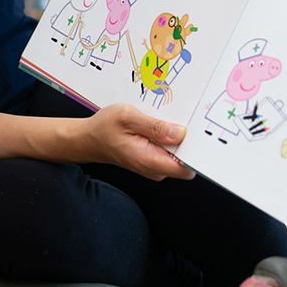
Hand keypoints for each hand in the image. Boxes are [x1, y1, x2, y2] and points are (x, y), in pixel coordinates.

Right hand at [76, 103, 193, 180]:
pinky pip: (170, 151)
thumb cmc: (104, 128)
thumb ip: (155, 127)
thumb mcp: (128, 118)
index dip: (196, 152)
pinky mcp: (153, 160)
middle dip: (187, 140)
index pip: (187, 168)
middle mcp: (154, 168)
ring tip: (163, 120)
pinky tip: (158, 126)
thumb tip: (181, 133)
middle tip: (178, 119)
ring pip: (178, 155)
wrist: (88, 139)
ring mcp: (154, 166)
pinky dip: (168, 138)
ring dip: (176, 137)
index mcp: (149, 160)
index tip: (198, 134)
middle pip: (186, 160)